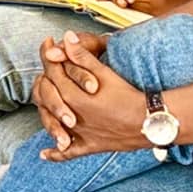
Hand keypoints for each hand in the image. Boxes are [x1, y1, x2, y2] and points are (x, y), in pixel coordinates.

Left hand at [32, 32, 151, 160]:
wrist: (149, 122)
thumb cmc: (129, 96)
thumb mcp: (105, 74)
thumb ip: (82, 56)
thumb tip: (66, 37)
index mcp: (74, 96)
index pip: (53, 74)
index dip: (49, 57)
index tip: (48, 46)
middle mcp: (72, 116)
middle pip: (51, 96)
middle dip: (47, 79)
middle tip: (48, 67)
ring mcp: (79, 133)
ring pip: (54, 124)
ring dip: (47, 113)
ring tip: (43, 102)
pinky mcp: (90, 146)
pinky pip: (68, 153)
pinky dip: (56, 154)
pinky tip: (45, 154)